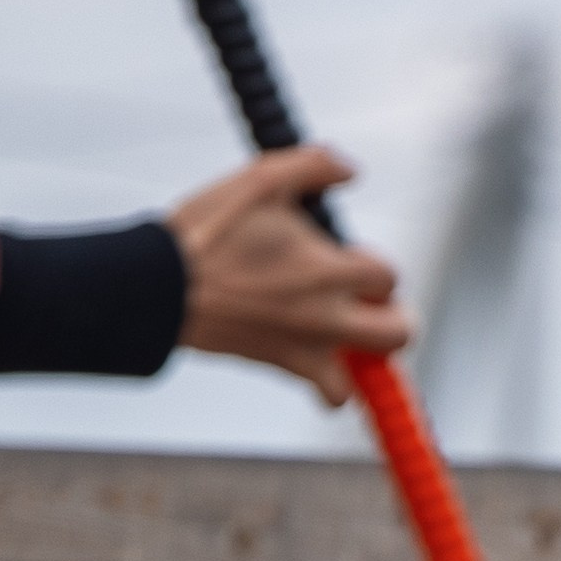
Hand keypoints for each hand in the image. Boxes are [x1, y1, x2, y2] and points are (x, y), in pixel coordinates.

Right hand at [167, 145, 410, 402]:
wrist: (161, 287)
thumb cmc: (208, 233)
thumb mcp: (262, 177)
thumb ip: (315, 165)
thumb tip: (350, 169)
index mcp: (330, 269)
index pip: (388, 276)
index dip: (374, 265)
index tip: (349, 258)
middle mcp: (328, 316)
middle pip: (399, 335)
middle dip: (395, 320)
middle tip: (371, 306)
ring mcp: (308, 348)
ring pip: (367, 378)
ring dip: (366, 362)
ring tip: (347, 339)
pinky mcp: (284, 367)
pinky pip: (330, 395)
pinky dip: (332, 386)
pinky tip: (318, 359)